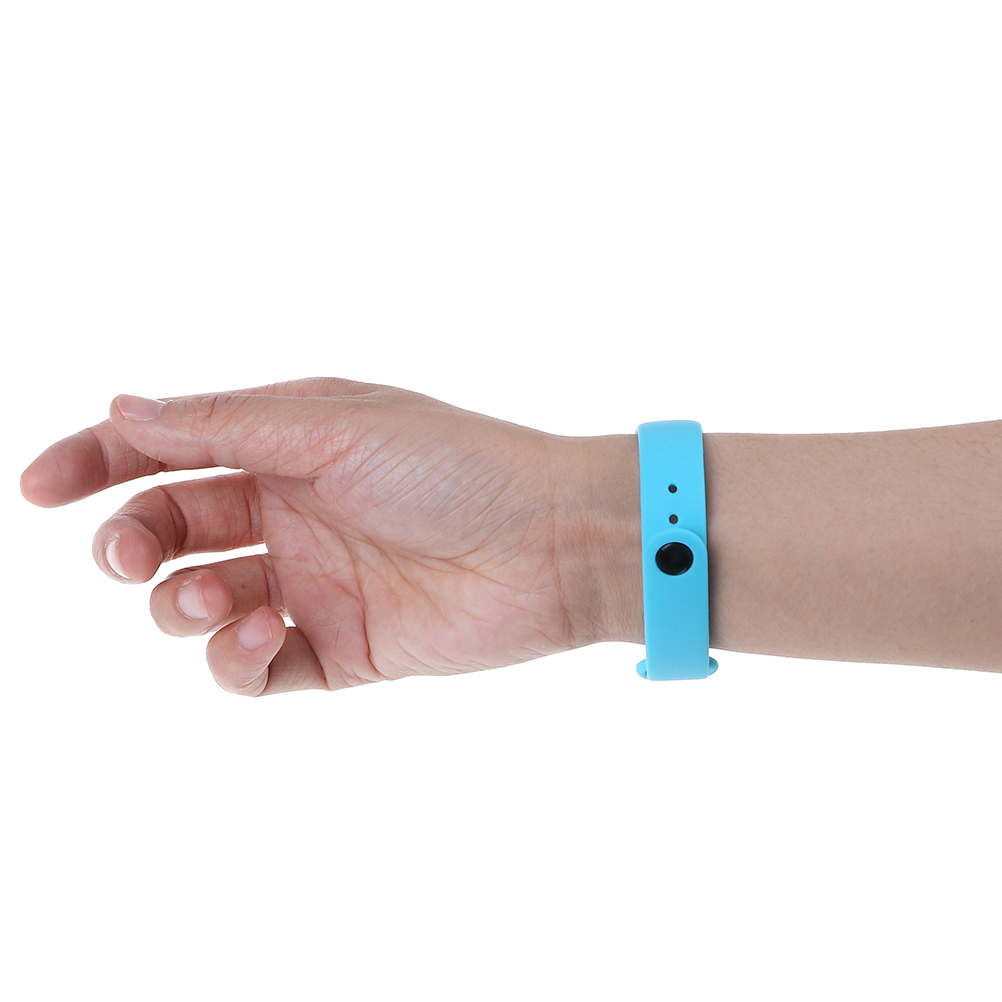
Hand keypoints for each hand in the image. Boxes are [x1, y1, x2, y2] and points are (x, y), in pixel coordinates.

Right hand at [21, 377, 640, 694]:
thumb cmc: (455, 463)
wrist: (550, 541)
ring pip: (199, 604)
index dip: (99, 462)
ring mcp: (313, 582)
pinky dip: (234, 660)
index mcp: (286, 444)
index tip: (40, 485)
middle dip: (131, 543)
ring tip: (213, 598)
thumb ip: (225, 424)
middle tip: (128, 556)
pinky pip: (254, 667)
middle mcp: (292, 511)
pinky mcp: (339, 648)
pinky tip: (260, 634)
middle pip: (172, 529)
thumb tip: (123, 408)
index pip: (170, 450)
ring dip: (179, 605)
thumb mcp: (332, 424)